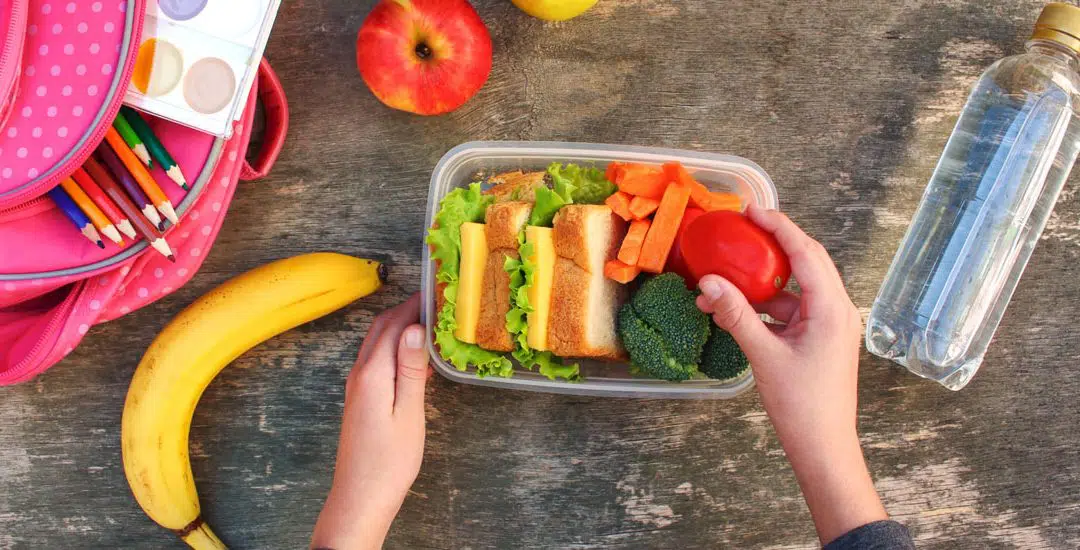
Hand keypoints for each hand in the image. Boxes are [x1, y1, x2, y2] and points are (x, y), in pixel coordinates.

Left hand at [311, 295, 429, 549]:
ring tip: (429, 321)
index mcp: (372, 374)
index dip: (414, 304)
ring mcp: (356, 386)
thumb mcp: (408, 413)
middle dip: (406, 309)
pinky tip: (415, 356)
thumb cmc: (389, 462)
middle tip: (436, 301)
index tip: (437, 291)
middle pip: (381, 328)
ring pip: (377, 342)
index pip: (393, 325)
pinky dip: (394, 347)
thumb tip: (414, 328)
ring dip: (399, 326)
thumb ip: (410, 369)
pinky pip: (377, 359)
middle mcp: (359, 374)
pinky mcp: (360, 399)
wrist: (360, 497)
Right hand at [696, 206, 886, 544]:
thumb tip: (709, 282)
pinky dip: (767, 306)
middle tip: (744, 226)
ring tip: (726, 280)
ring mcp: (832, 326)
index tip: (752, 209)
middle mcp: (838, 311)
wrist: (824, 448)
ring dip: (763, 283)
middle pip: (807, 262)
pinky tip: (737, 311)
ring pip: (797, 289)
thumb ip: (736, 314)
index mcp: (833, 309)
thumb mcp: (763, 355)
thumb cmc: (802, 406)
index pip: (806, 252)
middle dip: (774, 244)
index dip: (779, 226)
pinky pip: (793, 311)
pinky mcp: (822, 340)